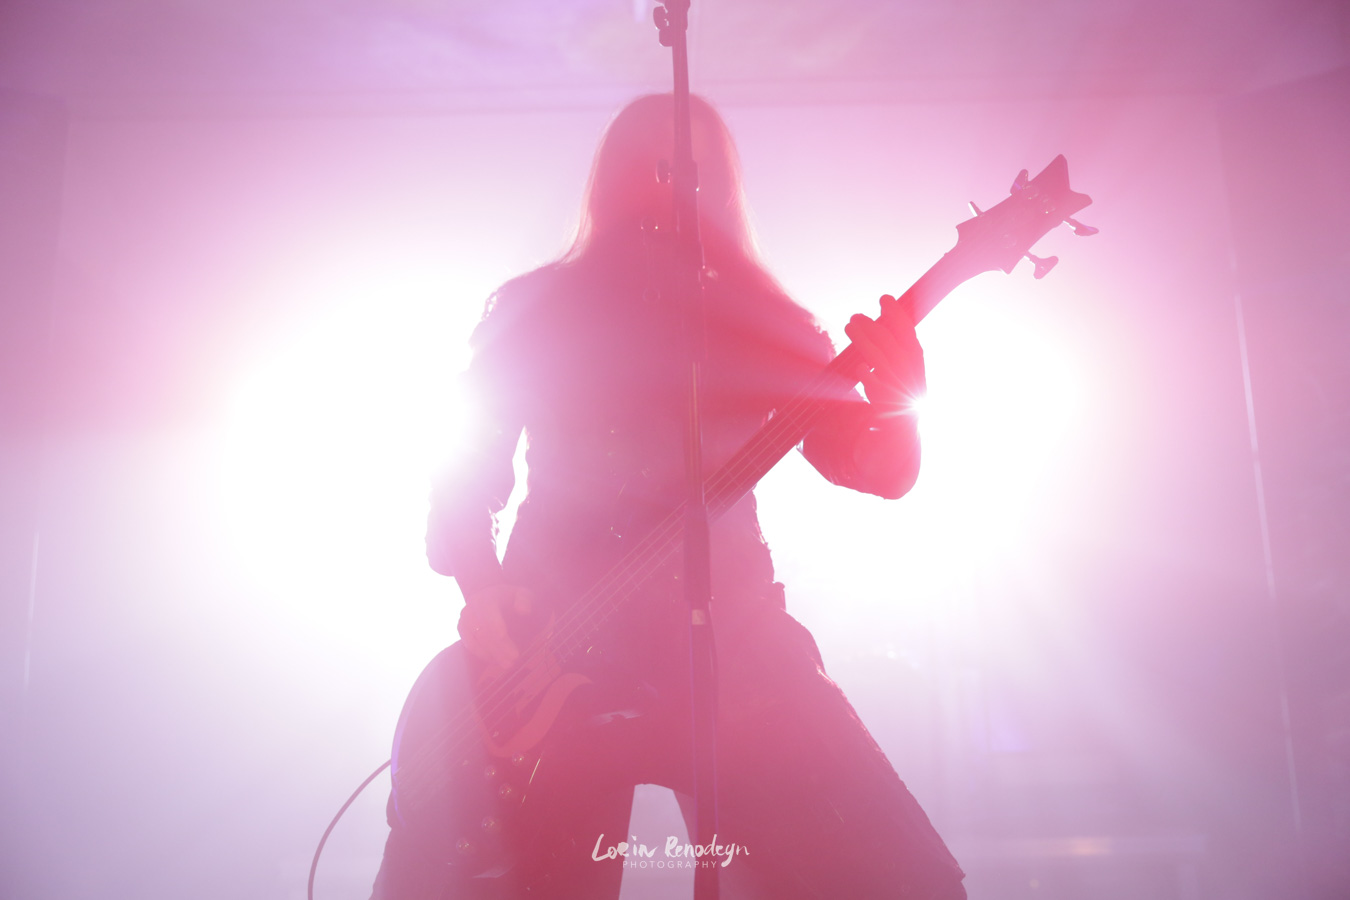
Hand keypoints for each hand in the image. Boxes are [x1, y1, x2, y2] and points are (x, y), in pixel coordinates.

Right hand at [458, 583, 532, 668]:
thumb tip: (524, 610)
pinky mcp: (461, 628)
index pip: (489, 614)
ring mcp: (464, 618)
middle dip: (498, 647)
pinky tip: (495, 660)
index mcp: (486, 597)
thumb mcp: (521, 593)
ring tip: (507, 664)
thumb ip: (524, 599)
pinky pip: (469, 644)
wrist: (489, 595)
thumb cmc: (509, 597)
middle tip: (513, 659)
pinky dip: (482, 654)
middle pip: (483, 631)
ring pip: (475, 640)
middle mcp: (472, 607)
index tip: (507, 642)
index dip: (497, 628)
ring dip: (491, 654)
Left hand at [844, 294, 925, 415]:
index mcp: (915, 359)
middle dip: (872, 326)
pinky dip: (869, 377)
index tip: (884, 298)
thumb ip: (895, 345)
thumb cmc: (899, 390)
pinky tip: (859, 368)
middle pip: (890, 342)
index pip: (907, 331)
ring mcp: (898, 385)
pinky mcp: (886, 402)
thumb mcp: (904, 366)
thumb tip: (879, 320)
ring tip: (849, 326)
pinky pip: (877, 386)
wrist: (903, 427)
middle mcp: (909, 371)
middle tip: (855, 316)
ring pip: (881, 359)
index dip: (896, 313)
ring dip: (865, 341)